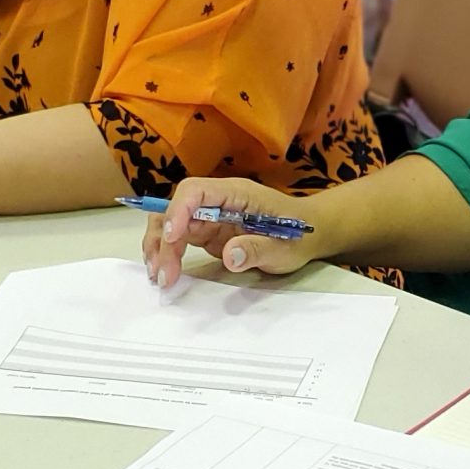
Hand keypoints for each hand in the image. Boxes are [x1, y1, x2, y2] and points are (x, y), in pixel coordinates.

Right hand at [142, 177, 325, 287]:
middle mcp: (217, 201)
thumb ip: (258, 249)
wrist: (309, 235)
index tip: (172, 239)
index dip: (178, 212)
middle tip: (163, 273)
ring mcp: (210, 217)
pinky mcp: (208, 233)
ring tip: (160, 276)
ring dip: (160, 248)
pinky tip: (165, 272)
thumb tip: (230, 256)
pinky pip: (179, 239)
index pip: (195, 191)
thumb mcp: (284, 247)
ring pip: (171, 224)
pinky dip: (168, 254)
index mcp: (235, 193)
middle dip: (163, 239)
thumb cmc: (299, 235)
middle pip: (176, 210)